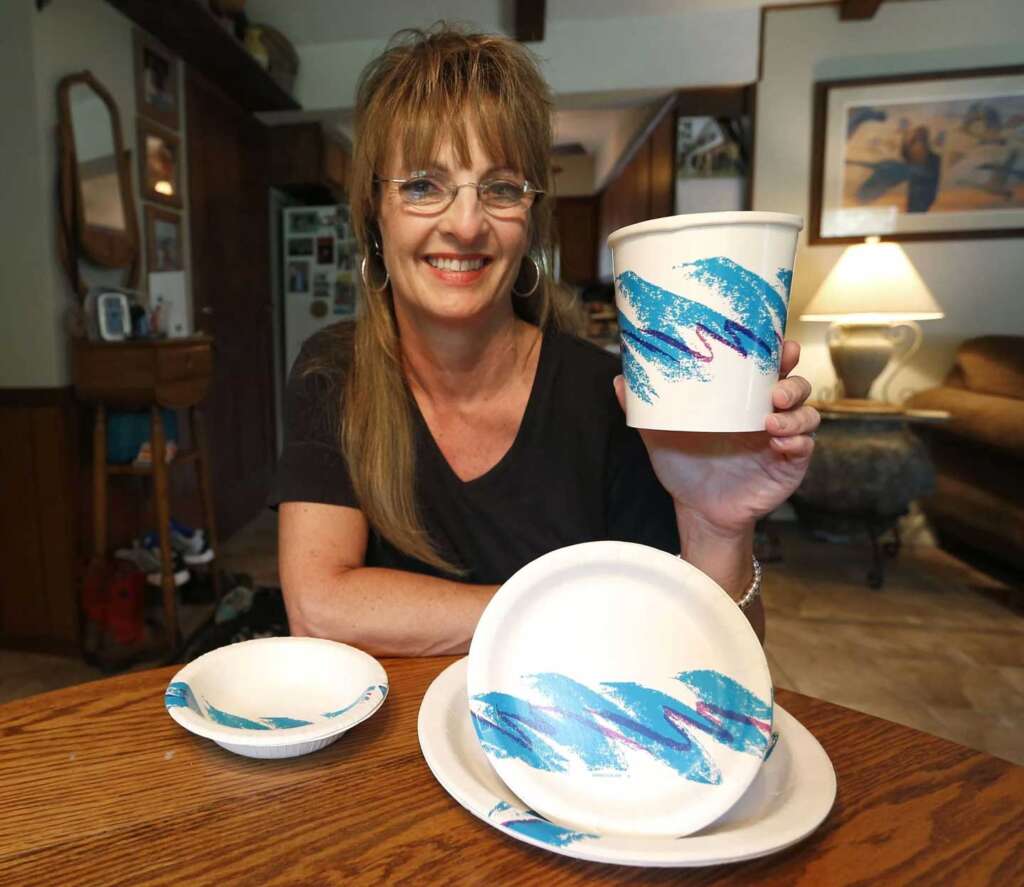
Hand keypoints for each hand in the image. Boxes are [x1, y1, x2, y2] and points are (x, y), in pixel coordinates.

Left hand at [614, 340, 818, 535]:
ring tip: (770, 420)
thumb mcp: (661, 435)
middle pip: (796, 386)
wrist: (697, 510)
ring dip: (794, 413)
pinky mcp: (789, 465)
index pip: (769, 368)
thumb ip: (645, 408)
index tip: (778, 344)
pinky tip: (778, 442)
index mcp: (742, 400)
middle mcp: (767, 415)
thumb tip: (620, 380)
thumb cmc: (684, 466)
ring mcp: (782, 439)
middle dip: (792, 380)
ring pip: (806, 415)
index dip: (779, 353)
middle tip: (775, 388)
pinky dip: (796, 441)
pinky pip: (805, 447)